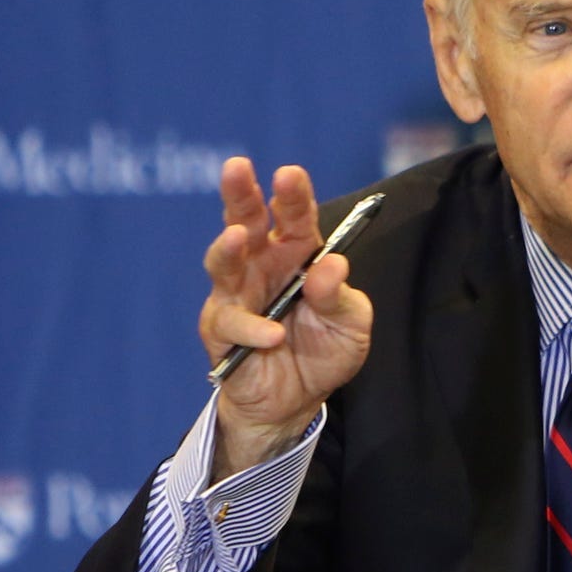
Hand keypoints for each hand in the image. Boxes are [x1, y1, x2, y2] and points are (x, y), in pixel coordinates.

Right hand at [201, 158, 372, 475]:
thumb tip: (331, 267)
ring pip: (223, 262)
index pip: (294, 216)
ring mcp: (236, 294)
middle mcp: (261, 265)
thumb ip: (340, 297)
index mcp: (296, 253)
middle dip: (239, 194)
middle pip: (245, 221)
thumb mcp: (350, 325)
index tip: (289, 174)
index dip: (291, 195)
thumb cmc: (324, 352)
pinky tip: (273, 336)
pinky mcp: (221, 329)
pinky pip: (231, 322)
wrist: (296, 403)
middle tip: (236, 168)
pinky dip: (253, 328)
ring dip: (226, 248)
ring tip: (236, 238)